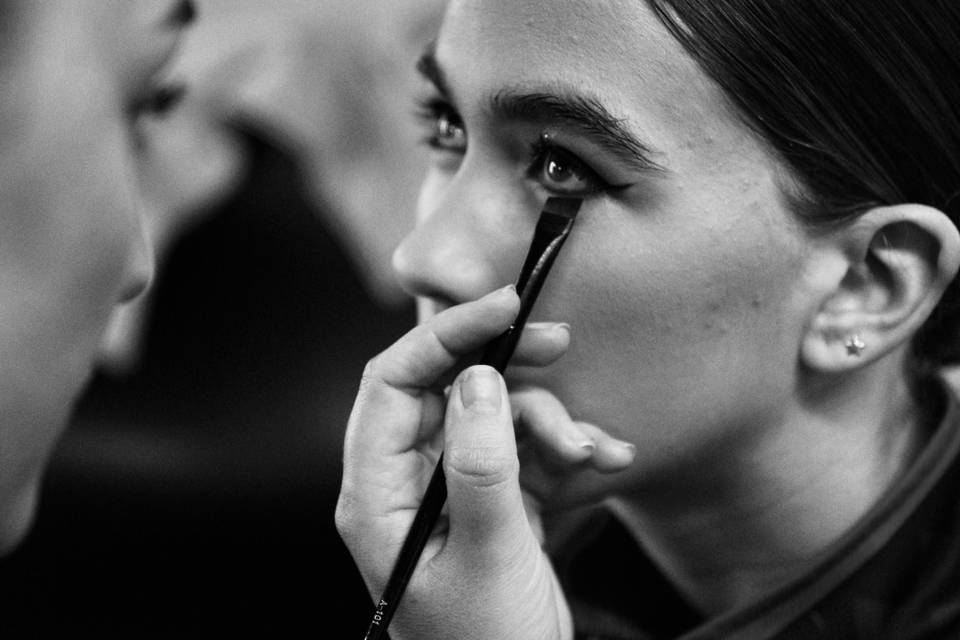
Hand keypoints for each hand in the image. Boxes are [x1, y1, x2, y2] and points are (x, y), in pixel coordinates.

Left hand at [336, 285, 632, 639]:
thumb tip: (476, 381)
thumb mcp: (488, 555)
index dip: (442, 336)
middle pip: (448, 388)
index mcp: (379, 495)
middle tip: (559, 345)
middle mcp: (408, 482)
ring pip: (496, 413)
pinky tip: (605, 463)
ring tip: (591, 453)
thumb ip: (480, 467)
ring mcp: (453, 487)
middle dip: (507, 367)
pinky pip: (527, 448)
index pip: (392, 384)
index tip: (501, 308)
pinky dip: (566, 448)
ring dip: (550, 422)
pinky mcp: (494, 497)